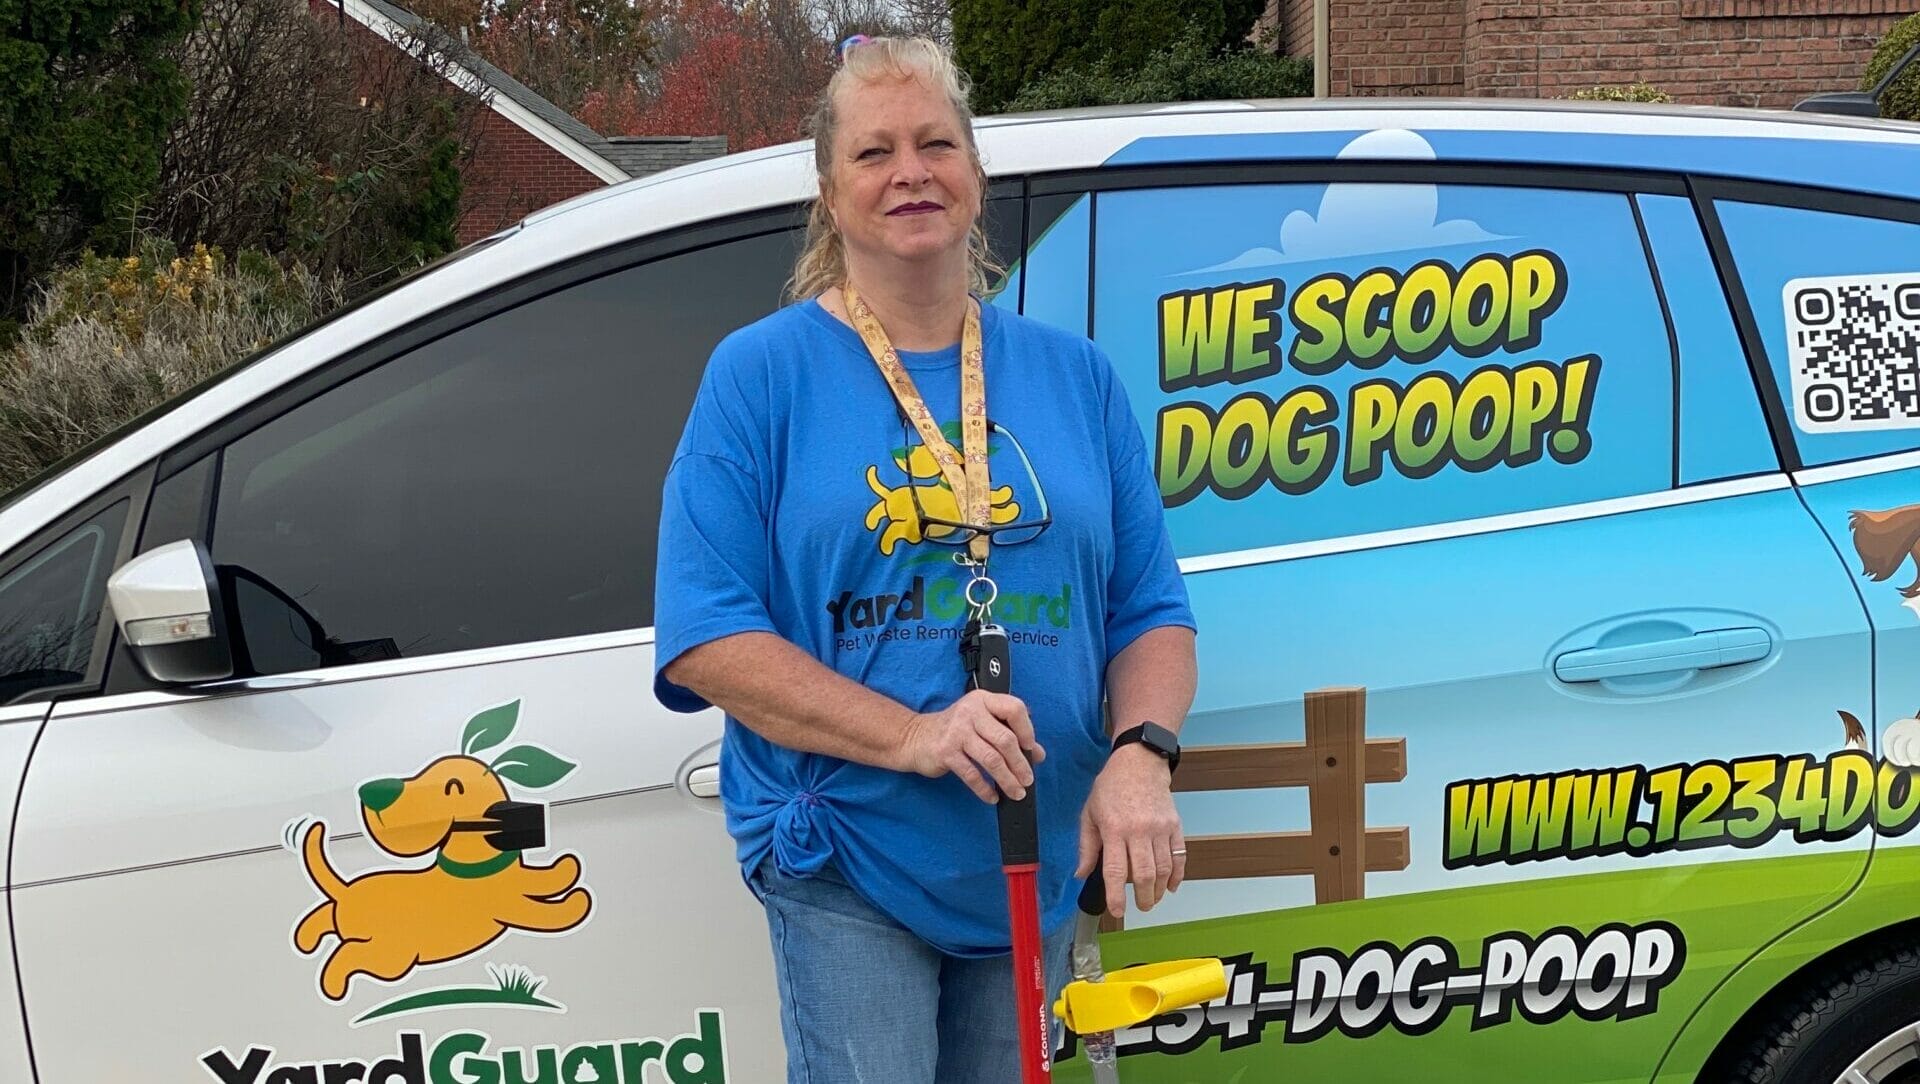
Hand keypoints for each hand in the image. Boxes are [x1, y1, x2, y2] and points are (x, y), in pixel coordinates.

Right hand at [898, 690, 1045, 802]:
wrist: (915, 737)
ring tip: (1016, 791)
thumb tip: (1038, 754)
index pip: (1014, 709)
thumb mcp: (983, 723)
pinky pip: (972, 774)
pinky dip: (985, 789)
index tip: (1032, 749)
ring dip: (1007, 779)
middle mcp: (970, 713)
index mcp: (983, 700)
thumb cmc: (955, 730)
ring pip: (991, 759)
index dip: (1027, 730)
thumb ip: (1010, 734)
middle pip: (1005, 739)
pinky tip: (993, 796)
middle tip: (1027, 780)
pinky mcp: (946, 752)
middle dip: (1020, 764)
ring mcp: (957, 732)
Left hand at [1076, 745, 1183, 916]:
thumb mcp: (1089, 813)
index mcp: (1114, 829)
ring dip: (1159, 890)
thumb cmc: (1110, 787)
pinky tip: (1171, 886)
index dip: (1116, 896)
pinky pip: (1179, 855)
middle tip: (1140, 907)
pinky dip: (1177, 875)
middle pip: (1143, 874)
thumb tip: (1080, 874)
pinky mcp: (1174, 825)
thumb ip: (1086, 846)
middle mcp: (1138, 830)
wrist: (1139, 762)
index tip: (1117, 911)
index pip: (1114, 870)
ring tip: (1153, 899)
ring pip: (1163, 868)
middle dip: (1143, 898)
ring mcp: (1159, 828)